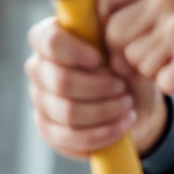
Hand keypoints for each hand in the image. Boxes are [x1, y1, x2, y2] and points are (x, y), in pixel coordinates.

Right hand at [25, 18, 168, 159]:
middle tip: (123, 88)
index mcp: (54, 36)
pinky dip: (100, 133)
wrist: (133, 105)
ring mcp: (40, 99)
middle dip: (99, 87)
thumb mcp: (130, 53)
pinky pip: (68, 136)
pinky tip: (121, 126)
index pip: (48, 40)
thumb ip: (119, 46)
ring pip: (67, 111)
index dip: (73, 51)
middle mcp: (40, 67)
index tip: (99, 59)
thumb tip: (112, 55)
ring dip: (104, 111)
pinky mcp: (47, 129)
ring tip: (127, 106)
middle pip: (60, 81)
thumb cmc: (127, 69)